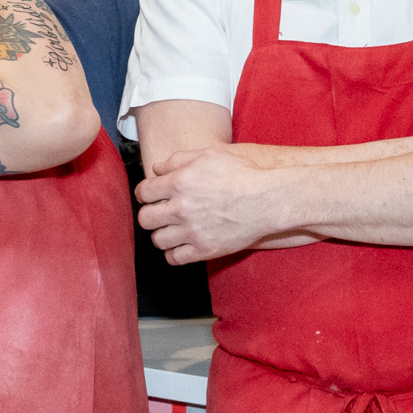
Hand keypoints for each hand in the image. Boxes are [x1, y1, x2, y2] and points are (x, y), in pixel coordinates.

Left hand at [135, 145, 286, 263]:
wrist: (268, 199)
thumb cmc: (243, 173)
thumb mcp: (210, 154)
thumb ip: (179, 159)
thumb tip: (157, 169)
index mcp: (180, 182)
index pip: (144, 192)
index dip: (145, 193)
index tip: (151, 196)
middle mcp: (182, 208)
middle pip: (146, 218)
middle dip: (150, 214)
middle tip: (159, 213)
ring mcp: (192, 231)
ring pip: (157, 240)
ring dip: (162, 234)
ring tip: (172, 229)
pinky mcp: (204, 249)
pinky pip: (174, 258)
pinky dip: (174, 253)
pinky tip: (182, 244)